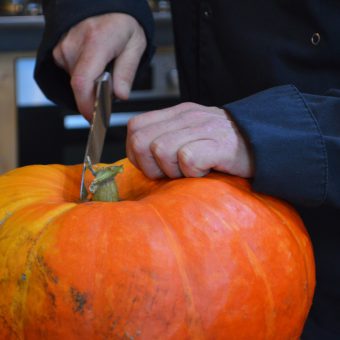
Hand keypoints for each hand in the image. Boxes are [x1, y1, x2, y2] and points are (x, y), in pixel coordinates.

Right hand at [52, 13, 146, 119]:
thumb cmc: (122, 24)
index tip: (94, 118)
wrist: (106, 7)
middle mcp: (74, 45)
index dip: (86, 105)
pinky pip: (72, 75)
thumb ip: (127, 72)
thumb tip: (121, 95)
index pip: (83, 82)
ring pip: (76, 83)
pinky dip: (84, 77)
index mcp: (96, 42)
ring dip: (91, 85)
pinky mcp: (58, 52)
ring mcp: (63, 48)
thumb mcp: (135, 46)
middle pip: (80, 87)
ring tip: (104, 69)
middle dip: (96, 95)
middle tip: (111, 86)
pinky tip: (94, 65)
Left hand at [126, 102, 253, 178]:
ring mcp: (202, 129)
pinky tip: (205, 172)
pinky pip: (188, 160)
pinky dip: (192, 173)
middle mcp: (186, 117)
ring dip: (172, 170)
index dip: (135, 151)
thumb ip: (167, 138)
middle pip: (142, 141)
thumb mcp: (192, 134)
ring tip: (190, 171)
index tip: (150, 165)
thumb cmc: (225, 145)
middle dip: (149, 166)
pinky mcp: (217, 145)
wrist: (264, 143)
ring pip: (161, 150)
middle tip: (169, 173)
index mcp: (177, 114)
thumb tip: (140, 155)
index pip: (135, 126)